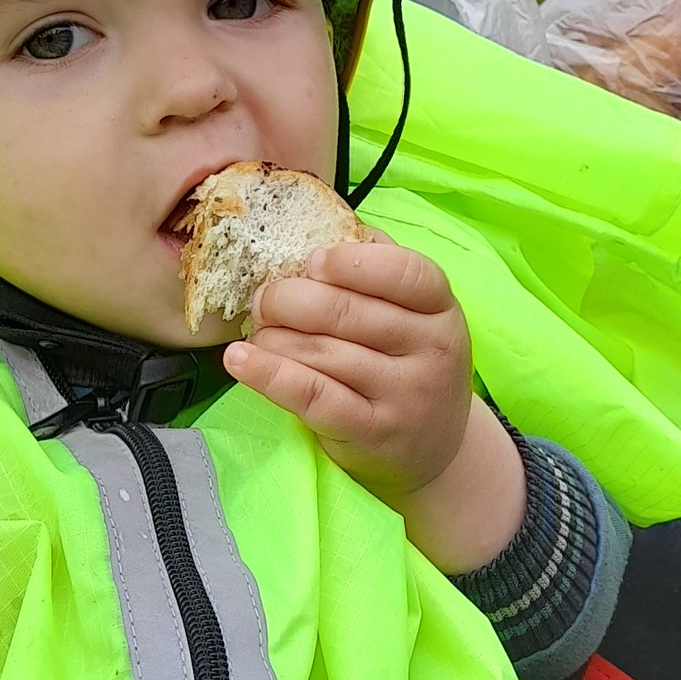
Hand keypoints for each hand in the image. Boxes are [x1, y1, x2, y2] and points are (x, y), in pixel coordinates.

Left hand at [222, 237, 525, 571]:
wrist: (437, 453)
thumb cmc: (409, 367)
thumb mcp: (416, 317)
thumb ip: (380, 269)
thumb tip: (325, 226)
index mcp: (441, 308)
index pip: (406, 273)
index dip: (353, 263)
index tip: (311, 261)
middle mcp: (431, 350)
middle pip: (348, 312)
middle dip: (289, 299)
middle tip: (262, 300)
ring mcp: (404, 394)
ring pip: (322, 352)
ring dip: (273, 337)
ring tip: (255, 331)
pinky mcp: (372, 432)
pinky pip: (312, 396)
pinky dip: (269, 375)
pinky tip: (240, 361)